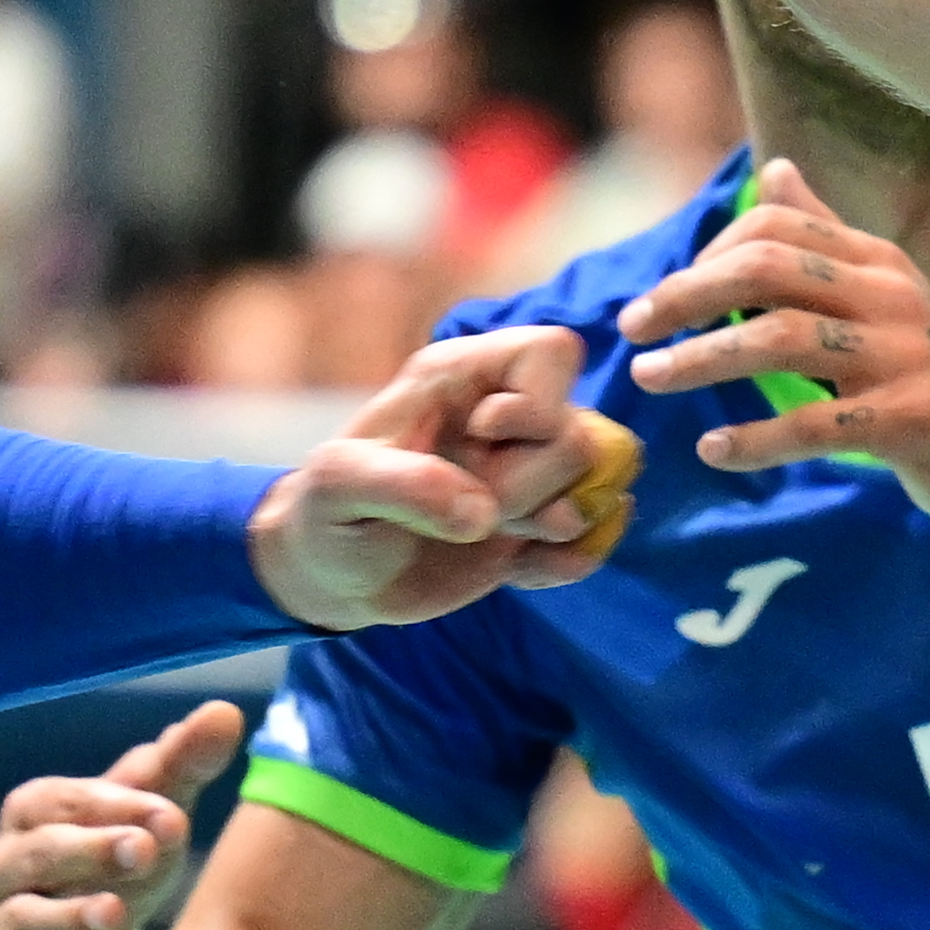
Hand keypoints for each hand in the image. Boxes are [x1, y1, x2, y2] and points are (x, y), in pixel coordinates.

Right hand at [0, 698, 244, 929]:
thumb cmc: (116, 869)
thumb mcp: (153, 817)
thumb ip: (182, 765)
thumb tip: (224, 713)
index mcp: (33, 814)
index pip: (64, 801)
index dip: (115, 806)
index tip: (171, 816)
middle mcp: (3, 867)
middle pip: (37, 854)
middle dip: (90, 851)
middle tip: (145, 851)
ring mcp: (0, 929)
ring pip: (21, 921)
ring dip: (69, 917)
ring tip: (116, 915)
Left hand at [252, 327, 639, 625]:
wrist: (333, 577)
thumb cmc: (327, 515)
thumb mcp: (340, 489)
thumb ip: (404, 486)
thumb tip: (482, 513)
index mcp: (462, 376)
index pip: (553, 352)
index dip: (536, 406)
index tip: (481, 437)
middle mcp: (507, 417)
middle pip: (583, 436)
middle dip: (532, 487)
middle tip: (472, 512)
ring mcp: (530, 473)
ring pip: (602, 484)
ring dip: (558, 526)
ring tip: (499, 539)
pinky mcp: (541, 527)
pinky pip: (597, 536)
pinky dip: (569, 562)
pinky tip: (520, 571)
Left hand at [643, 163, 929, 537]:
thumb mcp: (886, 294)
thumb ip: (826, 236)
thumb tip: (772, 167)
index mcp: (877, 259)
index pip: (774, 225)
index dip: (708, 254)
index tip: (667, 300)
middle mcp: (889, 294)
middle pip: (767, 269)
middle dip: (687, 295)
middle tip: (632, 329)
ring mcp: (903, 356)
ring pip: (780, 340)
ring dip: (703, 359)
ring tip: (649, 379)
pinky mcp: (911, 420)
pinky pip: (817, 424)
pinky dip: (756, 438)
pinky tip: (713, 450)